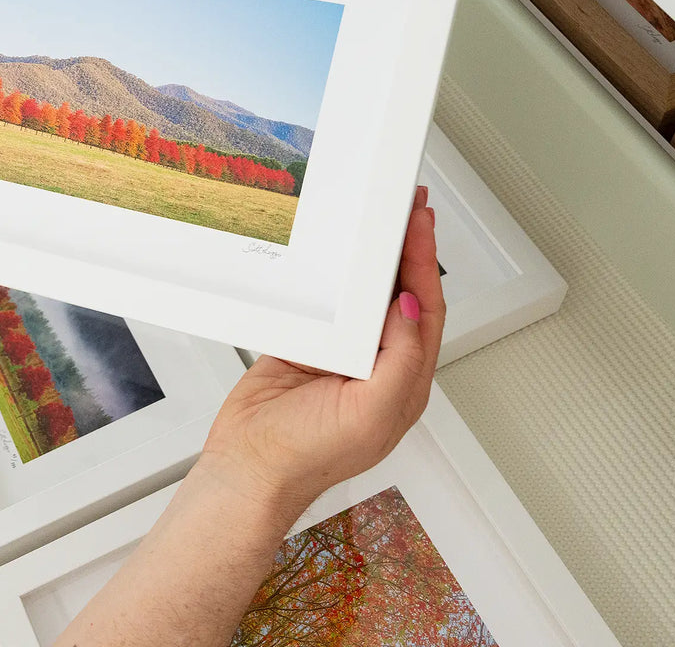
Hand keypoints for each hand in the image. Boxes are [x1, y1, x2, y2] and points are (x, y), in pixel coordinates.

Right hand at [200, 186, 442, 509]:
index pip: (426, 309)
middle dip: (406, 248)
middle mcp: (376, 364)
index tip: (421, 224)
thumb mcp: (371, 413)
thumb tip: (413, 307)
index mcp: (404, 381)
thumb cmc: (309, 455)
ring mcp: (339, 352)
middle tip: (406, 207)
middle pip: (398, 293)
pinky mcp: (305, 344)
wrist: (248, 466)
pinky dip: (328, 275)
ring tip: (374, 219)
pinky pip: (323, 301)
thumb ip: (401, 360)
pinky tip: (329, 253)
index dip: (426, 263)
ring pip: (362, 293)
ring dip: (368, 256)